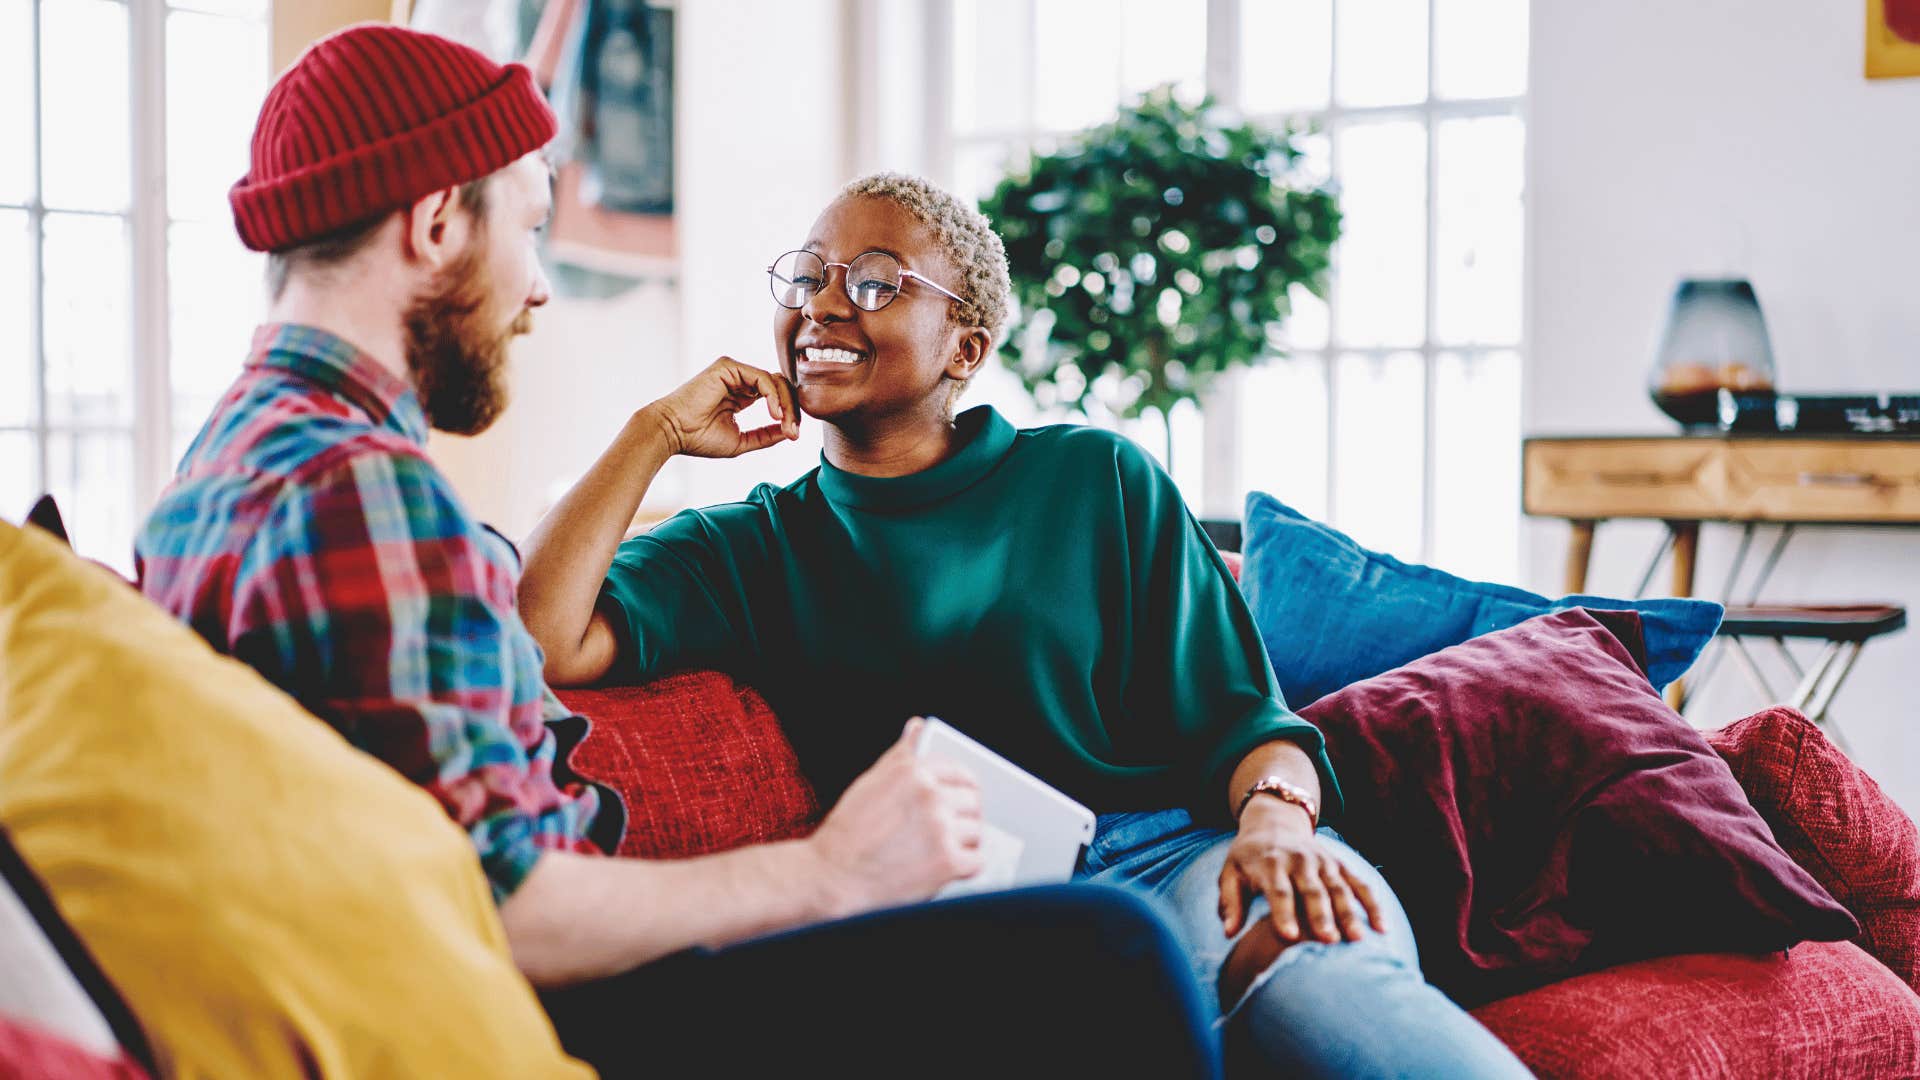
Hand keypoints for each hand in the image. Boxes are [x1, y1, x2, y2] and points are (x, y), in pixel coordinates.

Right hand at [643, 357, 799, 458]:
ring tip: (785, 424)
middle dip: (791, 409)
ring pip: (774, 381)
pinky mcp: (728, 367)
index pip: (775, 397)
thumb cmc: (698, 438)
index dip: (788, 414)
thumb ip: (765, 435)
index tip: (793, 435)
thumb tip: (791, 432)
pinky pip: (762, 378)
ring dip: (785, 404)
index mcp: (742, 396)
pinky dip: (773, 396)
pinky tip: (774, 413)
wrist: (672, 433)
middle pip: (779, 386)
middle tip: (793, 431)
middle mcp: (739, 380)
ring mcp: (734, 372)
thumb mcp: (741, 441)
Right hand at [805, 718, 984, 917]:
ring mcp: (941, 829)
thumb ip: (902, 753)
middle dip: (961, 816)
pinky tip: (942, 868)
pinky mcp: (947, 862)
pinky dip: (963, 867)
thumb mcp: (871, 780)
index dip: (961, 788)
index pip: (960, 772)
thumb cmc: (848, 831)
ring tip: (935, 850)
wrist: (831, 878)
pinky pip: (976, 860)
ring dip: (962, 842)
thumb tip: (919, 726)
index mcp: (913, 771)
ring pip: (976, 830)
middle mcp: (930, 796)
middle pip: (972, 801)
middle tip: (944, 830)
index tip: (958, 798)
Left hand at [1217, 800, 1385, 943]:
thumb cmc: (1248, 857)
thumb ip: (1229, 902)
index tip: (1290, 937)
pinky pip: (1359, 883)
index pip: (1279, 891)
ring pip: (1339, 888)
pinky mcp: (1339, 864)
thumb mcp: (1230, 872)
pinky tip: (1381, 927)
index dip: (1284, 913)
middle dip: (1321, 915)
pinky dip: (1372, 904)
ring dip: (1349, 912)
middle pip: (1312, 890)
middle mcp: (1299, 861)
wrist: (1273, 821)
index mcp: (1270, 863)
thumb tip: (1228, 932)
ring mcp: (1322, 861)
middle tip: (1329, 941)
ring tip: (1357, 938)